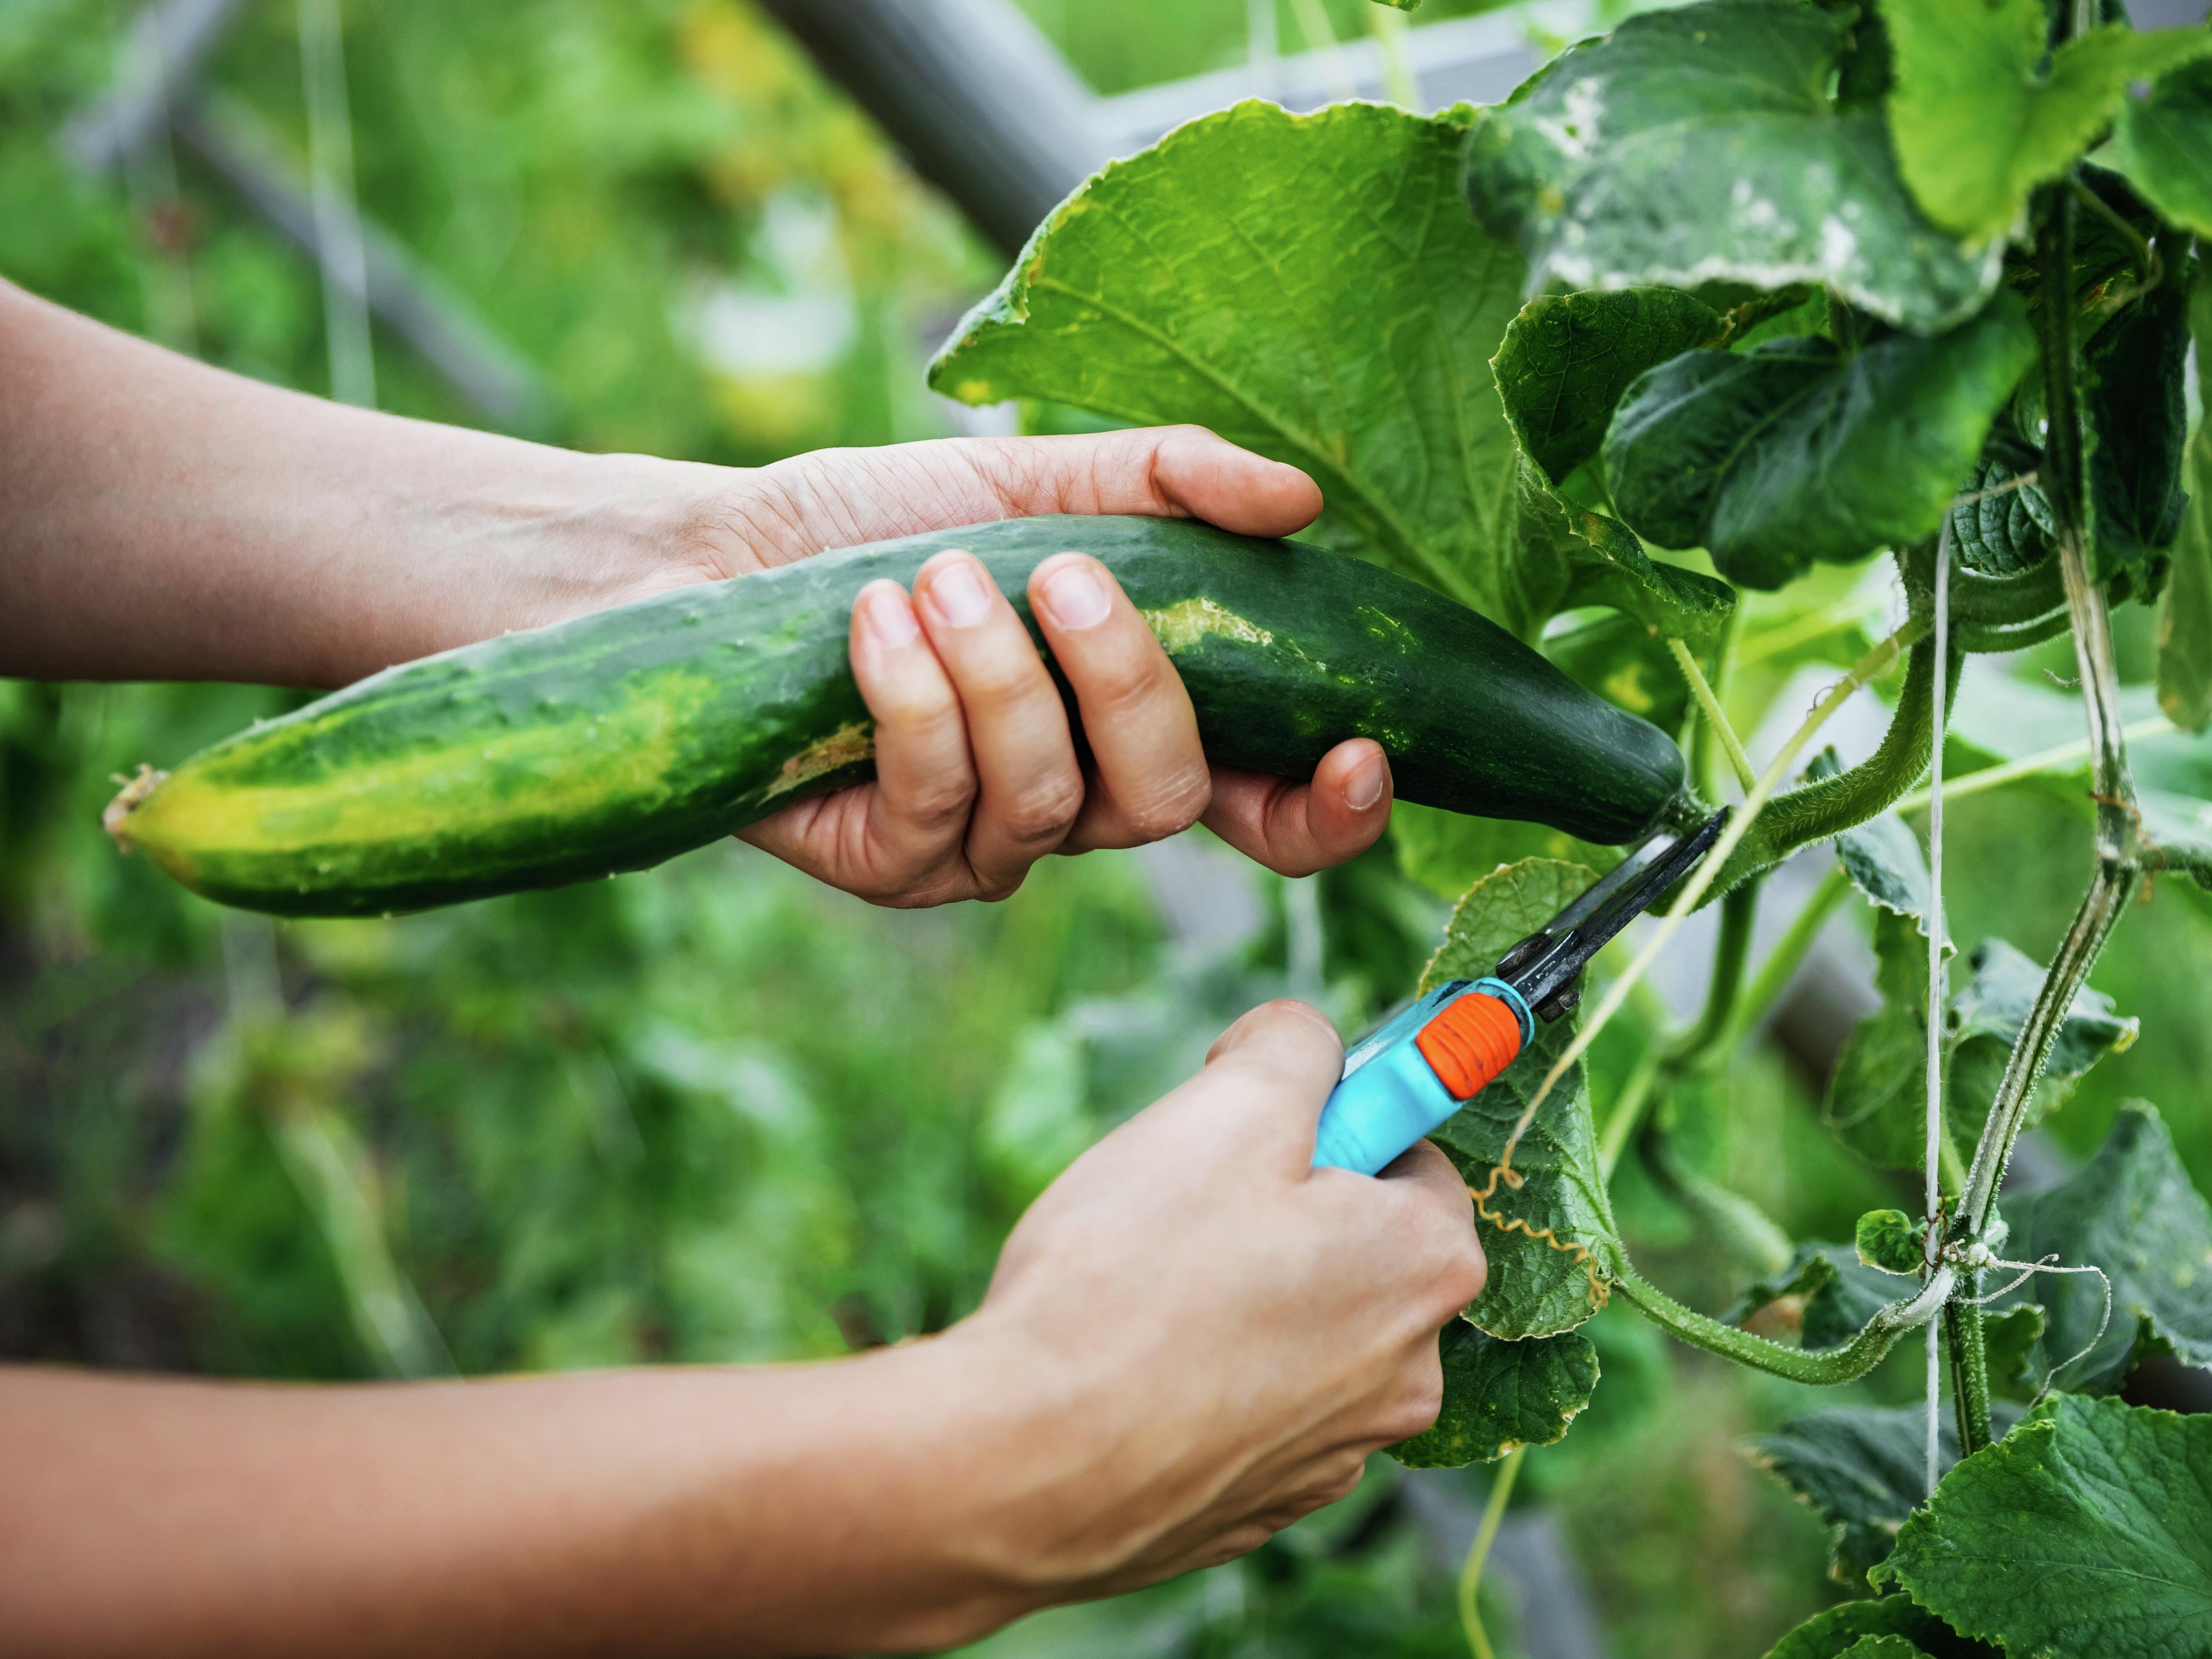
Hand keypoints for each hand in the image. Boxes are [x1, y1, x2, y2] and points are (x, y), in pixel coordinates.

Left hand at [662, 426, 1394, 904]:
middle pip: (1167, 799)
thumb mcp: (1038, 478)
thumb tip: (1299, 502)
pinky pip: (936, 809)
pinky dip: (912, 703)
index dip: (1329, 809)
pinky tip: (874, 622)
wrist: (723, 556)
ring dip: (996, 677)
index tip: (1356, 749)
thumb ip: (1168, 485)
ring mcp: (985, 846)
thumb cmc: (887, 522)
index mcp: (1135, 721)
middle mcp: (1078, 801)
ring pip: (1046, 804)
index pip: (1270, 806)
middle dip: (1127, 684)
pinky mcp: (892, 865)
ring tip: (934, 576)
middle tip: (1060, 575)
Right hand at [952, 1000, 1486, 1598]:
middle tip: (1179, 1202)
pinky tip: (1127, 1364)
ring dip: (1237, 1296)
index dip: (1328, 1119)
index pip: (1412, 1152)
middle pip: (1357, 1245)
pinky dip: (1201, 1377)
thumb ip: (1296, 1047)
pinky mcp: (1259, 1506)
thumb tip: (1307, 1046)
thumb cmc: (1135, 1279)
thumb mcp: (1229, 1104)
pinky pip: (1245, 1407)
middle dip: (1280, 1211)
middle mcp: (1408, 1373)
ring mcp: (1334, 1453)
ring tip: (1138, 1288)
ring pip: (1299, 1328)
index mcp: (1425, 1266)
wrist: (1029, 1465)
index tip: (1251, 1123)